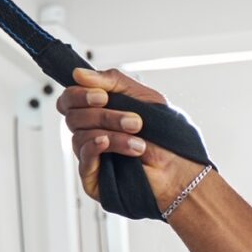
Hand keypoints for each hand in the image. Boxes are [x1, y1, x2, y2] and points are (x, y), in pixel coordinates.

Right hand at [56, 67, 193, 208]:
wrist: (182, 168)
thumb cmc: (166, 135)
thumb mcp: (142, 97)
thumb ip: (111, 81)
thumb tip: (78, 74)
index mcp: (97, 112)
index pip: (69, 99)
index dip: (79, 94)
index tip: (103, 96)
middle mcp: (90, 132)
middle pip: (73, 116)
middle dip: (103, 115)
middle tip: (134, 121)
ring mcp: (90, 155)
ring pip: (80, 136)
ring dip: (112, 133)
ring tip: (139, 139)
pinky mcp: (93, 178)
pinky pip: (83, 158)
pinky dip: (95, 146)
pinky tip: (108, 143)